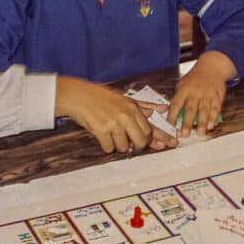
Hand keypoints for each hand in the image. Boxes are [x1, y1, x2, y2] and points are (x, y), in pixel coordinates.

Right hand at [55, 77, 174, 152]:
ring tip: (111, 134)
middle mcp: (125, 115)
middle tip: (129, 143)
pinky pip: (109, 148)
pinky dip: (106, 145)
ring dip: (118, 145)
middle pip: (140, 141)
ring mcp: (113, 123)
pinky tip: (102, 136)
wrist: (79, 95)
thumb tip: (163, 108)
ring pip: (124, 147)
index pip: (150, 129)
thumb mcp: (124, 98)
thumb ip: (145, 105)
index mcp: (133, 108)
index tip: (164, 145)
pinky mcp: (101, 130)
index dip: (155, 139)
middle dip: (136, 146)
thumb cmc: (101, 97)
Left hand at [168, 51, 235, 137]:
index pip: (176, 105)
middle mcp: (195, 93)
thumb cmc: (195, 78)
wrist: (212, 67)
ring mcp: (207, 95)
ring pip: (204, 111)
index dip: (172, 117)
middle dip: (187, 123)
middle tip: (184, 134)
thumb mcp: (182, 84)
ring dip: (201, 123)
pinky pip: (215, 109)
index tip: (169, 128)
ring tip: (199, 133)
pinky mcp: (217, 97)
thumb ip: (178, 98)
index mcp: (184, 90)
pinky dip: (213, 118)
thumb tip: (172, 114)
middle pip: (190, 109)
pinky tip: (210, 125)